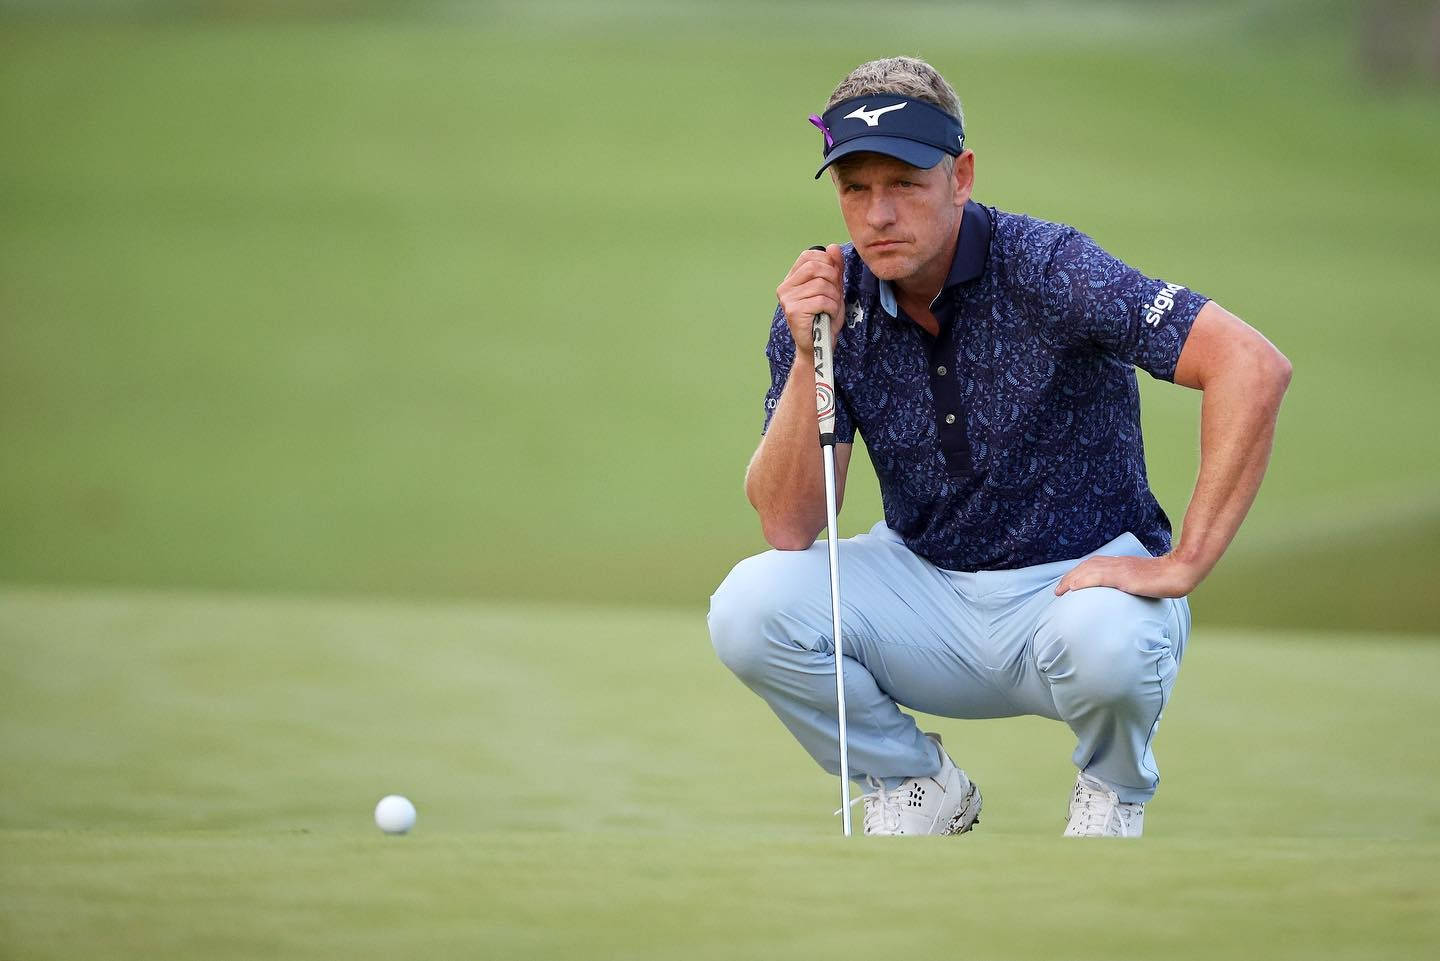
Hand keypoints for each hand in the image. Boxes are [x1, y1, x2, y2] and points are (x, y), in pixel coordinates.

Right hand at [776, 244, 845, 355]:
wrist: (818, 346)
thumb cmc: (824, 318)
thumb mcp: (833, 289)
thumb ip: (834, 268)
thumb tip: (833, 247)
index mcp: (792, 279)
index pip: (808, 255)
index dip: (826, 262)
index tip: (833, 277)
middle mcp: (785, 287)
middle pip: (815, 267)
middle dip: (833, 279)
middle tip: (834, 295)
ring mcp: (787, 299)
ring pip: (821, 285)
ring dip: (834, 297)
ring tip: (830, 309)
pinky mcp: (793, 311)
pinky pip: (822, 300)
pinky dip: (832, 308)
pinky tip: (828, 316)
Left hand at [1054, 554, 1201, 598]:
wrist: (1179, 571)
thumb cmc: (1166, 579)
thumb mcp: (1143, 581)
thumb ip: (1131, 584)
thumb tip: (1127, 595)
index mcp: (1122, 563)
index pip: (1094, 565)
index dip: (1079, 573)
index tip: (1068, 584)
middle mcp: (1118, 563)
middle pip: (1087, 566)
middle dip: (1070, 577)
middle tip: (1058, 590)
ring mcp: (1120, 568)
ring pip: (1089, 570)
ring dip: (1072, 579)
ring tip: (1060, 590)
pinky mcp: (1124, 576)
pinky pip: (1100, 576)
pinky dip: (1084, 580)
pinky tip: (1073, 587)